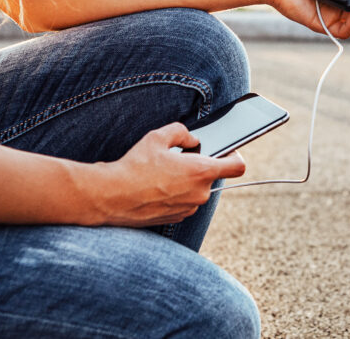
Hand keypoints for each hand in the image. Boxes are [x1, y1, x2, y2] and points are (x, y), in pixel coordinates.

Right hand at [97, 122, 245, 226]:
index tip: (227, 151)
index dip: (235, 156)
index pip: (237, 166)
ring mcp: (190, 208)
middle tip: (176, 159)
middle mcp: (200, 193)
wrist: (113, 197)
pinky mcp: (177, 218)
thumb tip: (193, 139)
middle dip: (197, 166)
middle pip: (211, 176)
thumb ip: (182, 132)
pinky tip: (156, 188)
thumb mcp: (157, 137)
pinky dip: (175, 194)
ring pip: (196, 189)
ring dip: (185, 181)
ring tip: (161, 174)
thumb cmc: (135, 166)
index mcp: (201, 172)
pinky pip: (185, 201)